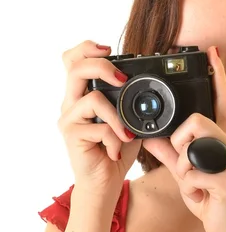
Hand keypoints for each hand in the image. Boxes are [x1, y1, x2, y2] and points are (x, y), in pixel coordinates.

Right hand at [58, 40, 141, 198]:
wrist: (104, 183)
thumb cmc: (115, 152)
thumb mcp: (128, 123)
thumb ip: (131, 106)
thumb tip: (151, 89)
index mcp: (82, 95)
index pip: (74, 59)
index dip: (88, 48)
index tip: (109, 49)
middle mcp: (71, 103)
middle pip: (76, 67)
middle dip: (103, 66)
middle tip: (123, 80)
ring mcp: (69, 119)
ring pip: (92, 99)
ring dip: (117, 117)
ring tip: (126, 135)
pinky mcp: (72, 136)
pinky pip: (99, 128)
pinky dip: (115, 139)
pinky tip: (116, 152)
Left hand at [141, 46, 225, 231]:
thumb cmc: (209, 198)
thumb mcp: (184, 172)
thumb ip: (168, 152)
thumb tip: (148, 136)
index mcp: (220, 140)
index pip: (220, 102)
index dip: (217, 77)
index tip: (212, 53)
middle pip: (197, 120)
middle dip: (181, 142)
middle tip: (186, 165)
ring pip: (192, 147)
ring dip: (184, 169)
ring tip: (194, 184)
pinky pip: (191, 175)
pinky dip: (189, 189)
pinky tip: (201, 198)